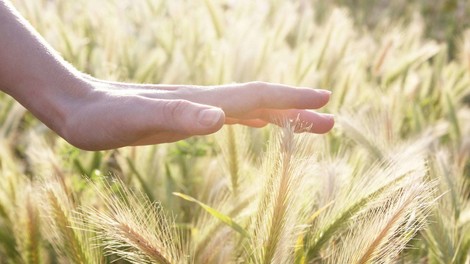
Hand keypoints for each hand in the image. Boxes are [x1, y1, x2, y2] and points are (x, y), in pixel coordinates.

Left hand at [60, 78, 333, 149]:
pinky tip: (263, 124)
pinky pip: (234, 117)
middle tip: (333, 121)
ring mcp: (199, 107)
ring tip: (310, 124)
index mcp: (202, 101)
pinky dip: (257, 119)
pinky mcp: (190, 116)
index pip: (256, 97)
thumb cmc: (104, 117)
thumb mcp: (136, 120)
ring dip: (283, 116)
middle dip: (298, 111)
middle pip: (262, 102)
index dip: (291, 99)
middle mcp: (206, 101)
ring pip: (252, 109)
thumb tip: (222, 118)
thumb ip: (179, 117)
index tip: (325, 100)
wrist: (80, 107)